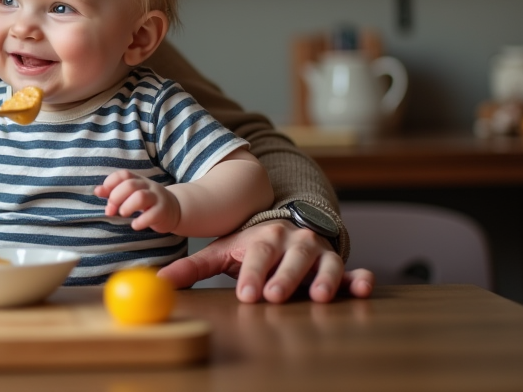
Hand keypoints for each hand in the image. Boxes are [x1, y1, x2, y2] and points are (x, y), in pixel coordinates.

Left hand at [95, 170, 181, 232]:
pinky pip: (153, 214)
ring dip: (127, 206)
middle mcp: (147, 186)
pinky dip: (141, 221)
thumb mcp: (132, 194)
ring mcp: (157, 198)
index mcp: (138, 180)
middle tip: (110, 210)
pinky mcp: (163, 212)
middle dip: (116, 197)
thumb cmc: (147, 202)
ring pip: (141, 197)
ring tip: (123, 214)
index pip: (123, 175)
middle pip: (130, 185)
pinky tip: (135, 225)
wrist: (175, 209)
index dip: (110, 183)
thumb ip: (115, 192)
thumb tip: (97, 191)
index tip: (102, 194)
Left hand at [156, 219, 375, 302]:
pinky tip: (363, 288)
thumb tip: (159, 280)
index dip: (252, 274)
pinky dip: (360, 278)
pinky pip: (354, 270)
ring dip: (324, 278)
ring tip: (319, 296)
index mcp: (263, 238)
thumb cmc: (251, 247)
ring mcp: (319, 252)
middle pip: (290, 259)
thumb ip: (193, 267)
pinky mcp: (340, 264)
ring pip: (325, 263)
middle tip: (274, 296)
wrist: (286, 226)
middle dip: (284, 278)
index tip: (246, 294)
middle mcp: (293, 241)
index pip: (257, 255)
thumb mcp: (223, 253)